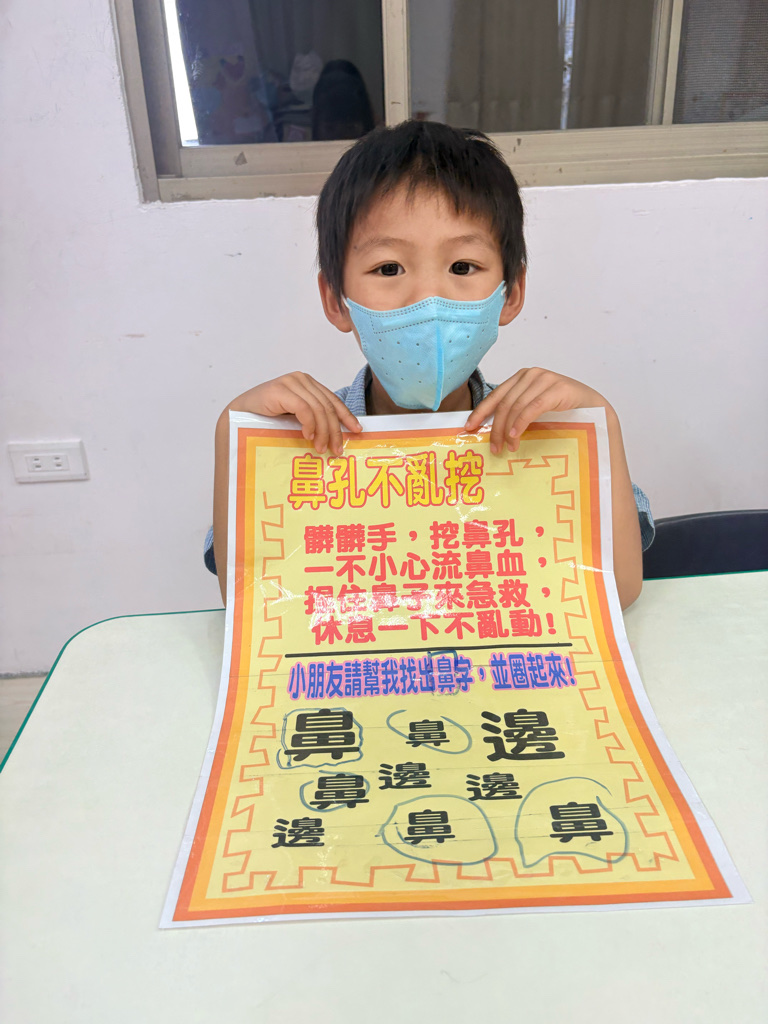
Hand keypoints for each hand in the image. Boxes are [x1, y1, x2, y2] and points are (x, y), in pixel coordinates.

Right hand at [225, 372, 361, 455]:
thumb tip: (336, 438)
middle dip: (335, 430)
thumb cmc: (266, 420)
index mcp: (308, 384)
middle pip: (327, 406)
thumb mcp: (296, 419)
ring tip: (321, 449)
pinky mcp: (280, 389)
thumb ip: (314, 421)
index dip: (346, 416)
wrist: (238, 416)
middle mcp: (301, 380)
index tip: (357, 431)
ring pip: (318, 409)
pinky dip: (309, 424)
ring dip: (322, 431)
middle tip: (336, 450)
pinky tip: (308, 437)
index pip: (332, 400)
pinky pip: (303, 408)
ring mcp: (291, 382)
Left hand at [464, 367, 608, 454]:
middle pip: (504, 403)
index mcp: (521, 378)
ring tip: (507, 447)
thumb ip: (516, 413)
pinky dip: (521, 423)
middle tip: (493, 448)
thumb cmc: (563, 410)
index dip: (480, 412)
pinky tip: (516, 436)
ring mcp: (544, 379)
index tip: (468, 428)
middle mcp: (530, 375)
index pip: (495, 396)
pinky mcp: (557, 389)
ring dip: (508, 430)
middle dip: (495, 428)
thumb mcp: (534, 409)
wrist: (594, 407)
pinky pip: (532, 408)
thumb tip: (493, 432)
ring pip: (516, 407)